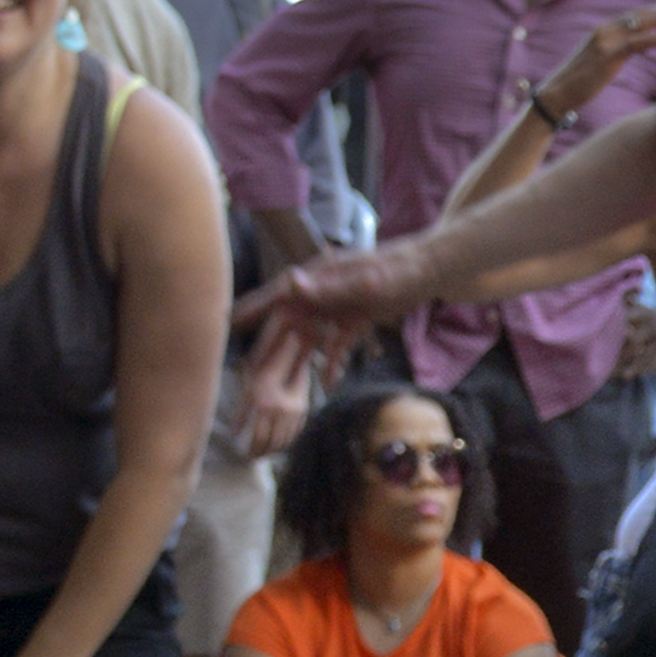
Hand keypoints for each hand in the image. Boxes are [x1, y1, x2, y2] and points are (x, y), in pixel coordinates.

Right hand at [240, 241, 432, 411]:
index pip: (276, 296)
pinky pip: (336, 345)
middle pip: (288, 323)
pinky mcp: (353, 320)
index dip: (252, 310)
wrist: (428, 270)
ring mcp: (336, 308)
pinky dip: (333, 363)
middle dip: (269, 347)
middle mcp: (320, 293)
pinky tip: (329, 385)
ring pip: (309, 338)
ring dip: (298, 360)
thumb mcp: (364, 282)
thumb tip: (291, 282)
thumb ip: (329, 287)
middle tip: (250, 372)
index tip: (228, 323)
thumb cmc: (396, 270)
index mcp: (316, 278)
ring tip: (281, 386)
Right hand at [535, 2, 655, 122]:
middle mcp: (604, 31)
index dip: (653, 11)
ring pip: (642, 26)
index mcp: (602, 31)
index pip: (632, 16)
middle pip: (640, 17)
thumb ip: (620, 50)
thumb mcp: (602, 61)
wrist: (557, 93)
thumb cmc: (579, 81)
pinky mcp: (608, 56)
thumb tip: (640, 48)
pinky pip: (639, 44)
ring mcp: (606, 42)